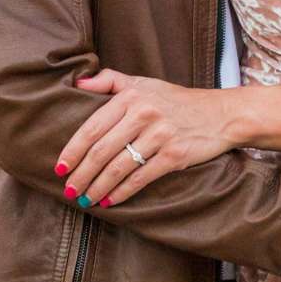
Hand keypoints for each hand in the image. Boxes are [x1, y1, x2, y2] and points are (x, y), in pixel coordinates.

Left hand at [57, 70, 232, 208]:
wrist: (220, 114)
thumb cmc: (176, 100)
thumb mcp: (144, 83)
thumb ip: (110, 80)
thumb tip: (78, 84)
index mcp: (131, 97)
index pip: (92, 127)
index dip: (73, 150)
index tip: (60, 168)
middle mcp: (144, 114)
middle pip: (102, 150)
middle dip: (82, 174)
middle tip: (69, 190)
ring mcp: (160, 135)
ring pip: (119, 167)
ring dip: (98, 187)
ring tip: (86, 199)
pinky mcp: (174, 155)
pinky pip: (141, 177)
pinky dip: (122, 192)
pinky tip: (111, 201)